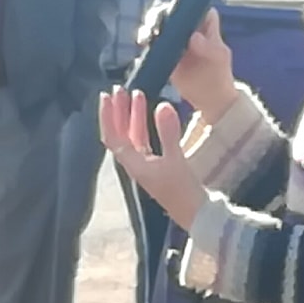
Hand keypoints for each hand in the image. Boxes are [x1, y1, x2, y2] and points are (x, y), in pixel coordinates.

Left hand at [100, 89, 205, 230]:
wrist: (196, 213)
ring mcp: (144, 165)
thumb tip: (162, 105)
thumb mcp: (176, 160)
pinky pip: (143, 141)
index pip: (113, 136)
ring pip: (132, 136)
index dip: (108, 116)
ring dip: (131, 116)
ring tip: (136, 94)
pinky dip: (143, 126)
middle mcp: (134, 164)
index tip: (107, 96)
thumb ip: (168, 133)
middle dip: (119, 111)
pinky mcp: (155, 166)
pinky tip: (149, 113)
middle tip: (120, 89)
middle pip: (120, 134)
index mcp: (133, 164)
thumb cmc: (183, 191)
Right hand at [147, 0, 236, 121]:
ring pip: (157, 21)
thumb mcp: (218, 58)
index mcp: (204, 19)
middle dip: (159, 11)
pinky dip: (145, 37)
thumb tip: (193, 38)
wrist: (209, 97)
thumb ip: (207, 47)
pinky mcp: (164, 49)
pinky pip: (151, 38)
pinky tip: (145, 41)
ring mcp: (174, 36)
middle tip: (157, 25)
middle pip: (168, 7)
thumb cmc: (219, 73)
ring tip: (151, 35)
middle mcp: (187, 24)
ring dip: (150, 24)